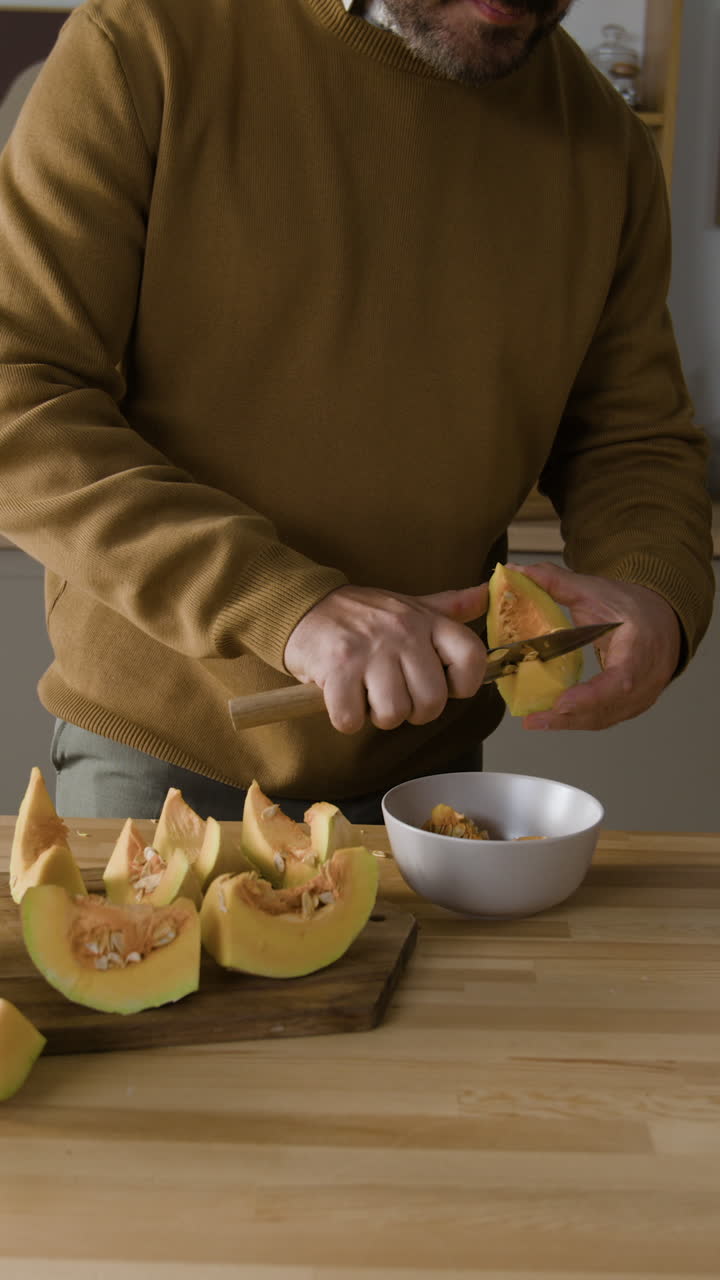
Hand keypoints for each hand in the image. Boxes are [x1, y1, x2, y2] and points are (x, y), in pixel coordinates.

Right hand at [284, 584, 488, 733]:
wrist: (305, 607)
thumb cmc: (363, 616)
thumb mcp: (411, 605)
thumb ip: (450, 607)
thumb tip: (486, 594)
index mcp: (427, 620)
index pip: (472, 659)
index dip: (463, 684)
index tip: (443, 685)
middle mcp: (404, 633)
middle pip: (431, 702)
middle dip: (412, 711)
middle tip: (394, 695)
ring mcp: (370, 651)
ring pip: (393, 714)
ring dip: (377, 716)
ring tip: (366, 693)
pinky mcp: (337, 668)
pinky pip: (352, 719)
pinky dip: (345, 717)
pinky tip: (341, 695)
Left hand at [511, 562, 681, 731]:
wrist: (662, 619)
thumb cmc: (631, 606)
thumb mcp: (594, 590)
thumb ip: (555, 582)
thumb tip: (517, 572)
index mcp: (641, 647)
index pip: (622, 679)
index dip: (592, 696)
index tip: (562, 703)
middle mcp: (647, 678)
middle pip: (608, 707)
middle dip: (569, 717)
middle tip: (533, 719)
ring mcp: (642, 696)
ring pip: (604, 718)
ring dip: (568, 723)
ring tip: (534, 721)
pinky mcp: (632, 705)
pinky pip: (604, 718)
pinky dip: (577, 721)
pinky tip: (551, 719)